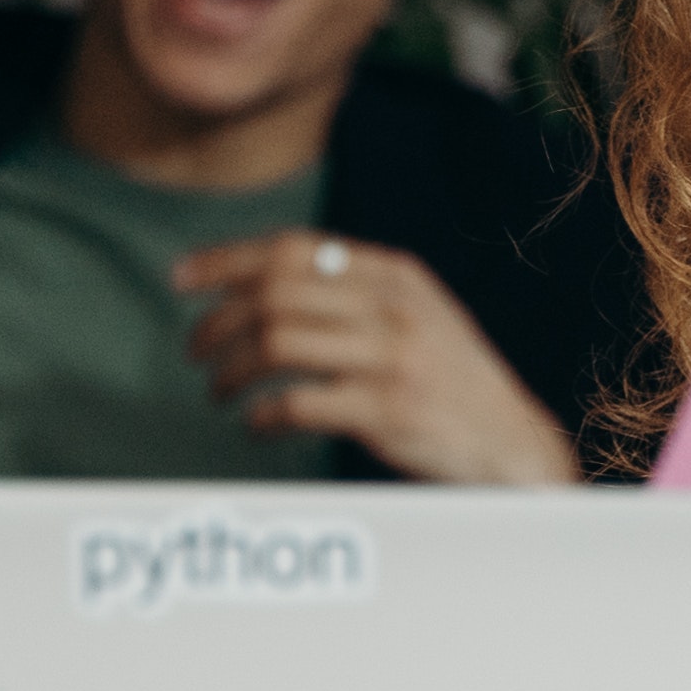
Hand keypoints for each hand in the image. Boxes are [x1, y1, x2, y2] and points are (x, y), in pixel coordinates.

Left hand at [175, 229, 582, 484]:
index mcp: (394, 273)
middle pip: (273, 292)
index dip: (226, 260)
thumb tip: (264, 278)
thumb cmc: (449, 381)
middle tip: (196, 351)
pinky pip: (298, 403)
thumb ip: (355, 290)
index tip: (180, 279)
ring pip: (276, 342)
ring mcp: (391, 356)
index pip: (291, 248)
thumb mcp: (415, 314)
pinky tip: (257, 425)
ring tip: (220, 390)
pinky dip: (263, 416)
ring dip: (232, 370)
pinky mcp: (387, 409)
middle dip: (218, 321)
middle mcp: (392, 305)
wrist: (510, 442)